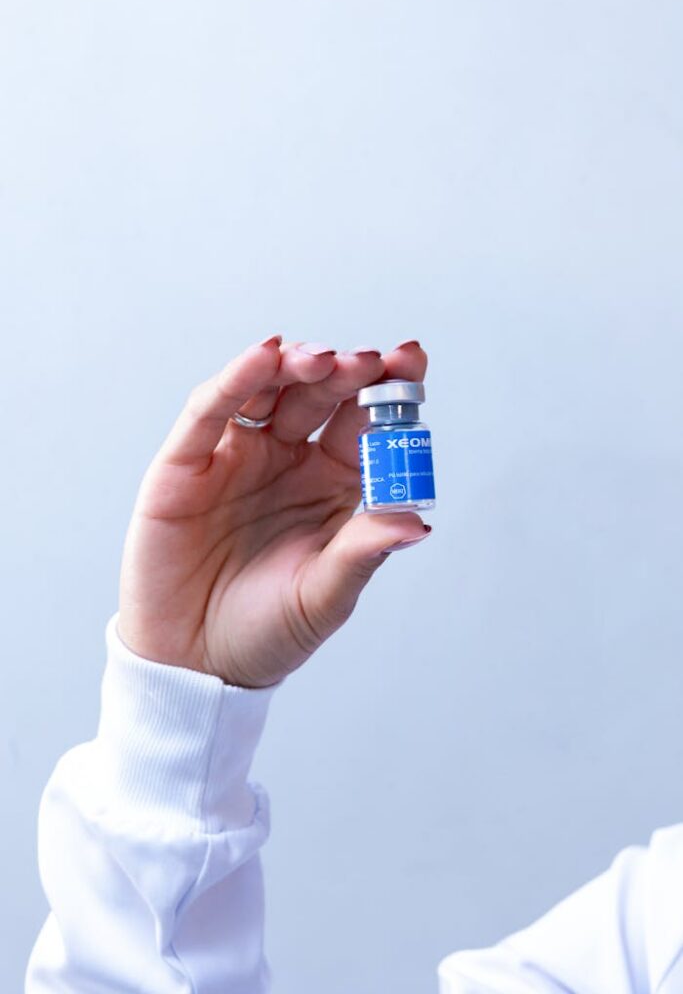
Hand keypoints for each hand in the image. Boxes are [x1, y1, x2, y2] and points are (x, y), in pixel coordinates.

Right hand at [117, 337, 429, 686]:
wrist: (195, 666)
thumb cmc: (265, 633)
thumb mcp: (324, 597)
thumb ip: (363, 554)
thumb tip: (418, 523)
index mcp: (332, 485)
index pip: (362, 423)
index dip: (387, 388)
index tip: (410, 358)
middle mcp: (288, 461)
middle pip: (319, 396)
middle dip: (343, 372)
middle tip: (366, 362)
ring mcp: (237, 457)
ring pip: (267, 391)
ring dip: (294, 366)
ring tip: (319, 361)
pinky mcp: (187, 463)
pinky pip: (212, 411)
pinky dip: (236, 379)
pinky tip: (262, 356)